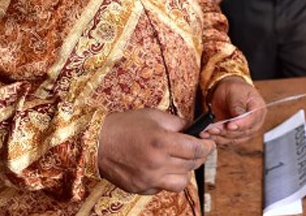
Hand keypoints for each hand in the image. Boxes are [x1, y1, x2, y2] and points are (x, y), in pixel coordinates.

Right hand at [98, 109, 214, 193]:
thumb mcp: (154, 116)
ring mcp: (148, 179)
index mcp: (161, 142)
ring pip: (181, 183)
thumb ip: (178, 124)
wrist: (97, 142)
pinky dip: (167, 179)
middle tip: (196, 148)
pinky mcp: (140, 189)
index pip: (196, 150)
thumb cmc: (125, 125)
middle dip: (198, 156)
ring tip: (179, 160)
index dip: (207, 146)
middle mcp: (156, 164)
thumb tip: (196, 130)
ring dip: (185, 171)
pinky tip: (162, 167)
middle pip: (191, 166)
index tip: (208, 143)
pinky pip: (163, 188)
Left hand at [204, 76, 265, 145]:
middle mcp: (254, 123)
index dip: (241, 124)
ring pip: (234, 140)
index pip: (252, 120)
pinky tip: (207, 135)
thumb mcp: (236, 91)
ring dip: (219, 137)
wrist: (227, 92)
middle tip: (213, 129)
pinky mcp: (234, 136)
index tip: (229, 125)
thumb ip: (238, 104)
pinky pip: (226, 142)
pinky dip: (216, 139)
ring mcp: (244, 131)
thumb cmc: (235, 88)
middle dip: (226, 132)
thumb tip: (238, 116)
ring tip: (207, 132)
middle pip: (242, 133)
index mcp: (258, 110)